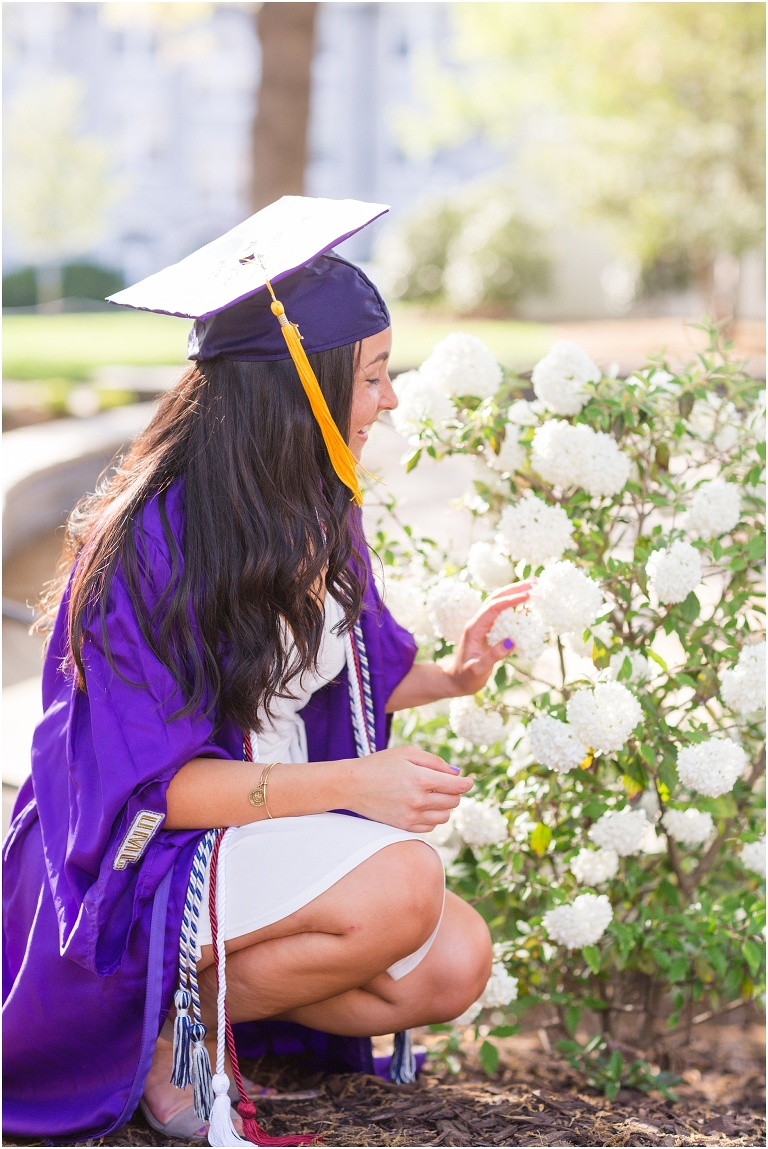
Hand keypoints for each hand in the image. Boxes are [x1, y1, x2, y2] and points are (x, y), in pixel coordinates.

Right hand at [338, 746, 472, 833]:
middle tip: (446, 784)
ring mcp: (411, 816)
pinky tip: (423, 806)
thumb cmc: (380, 764)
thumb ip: (435, 761)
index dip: (467, 783)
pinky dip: (432, 817)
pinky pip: (430, 826)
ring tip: (433, 795)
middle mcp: (418, 800)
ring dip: (445, 805)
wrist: (352, 785)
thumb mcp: (407, 753)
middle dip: (454, 792)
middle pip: (453, 801)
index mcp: (421, 779)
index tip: (469, 780)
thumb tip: (456, 774)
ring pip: (444, 816)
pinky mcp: (404, 827)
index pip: (457, 786)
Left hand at [444, 580, 532, 695]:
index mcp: (474, 628)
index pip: (493, 608)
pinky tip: (527, 606)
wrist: (455, 680)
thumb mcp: (478, 669)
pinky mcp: (488, 630)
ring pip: (498, 603)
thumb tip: (512, 640)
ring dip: (514, 593)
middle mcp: (478, 623)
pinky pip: (502, 614)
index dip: (510, 600)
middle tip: (534, 582)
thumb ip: (494, 656)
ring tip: (533, 587)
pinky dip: (514, 607)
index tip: (527, 595)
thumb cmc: (465, 676)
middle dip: (514, 589)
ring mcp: (482, 625)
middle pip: (495, 599)